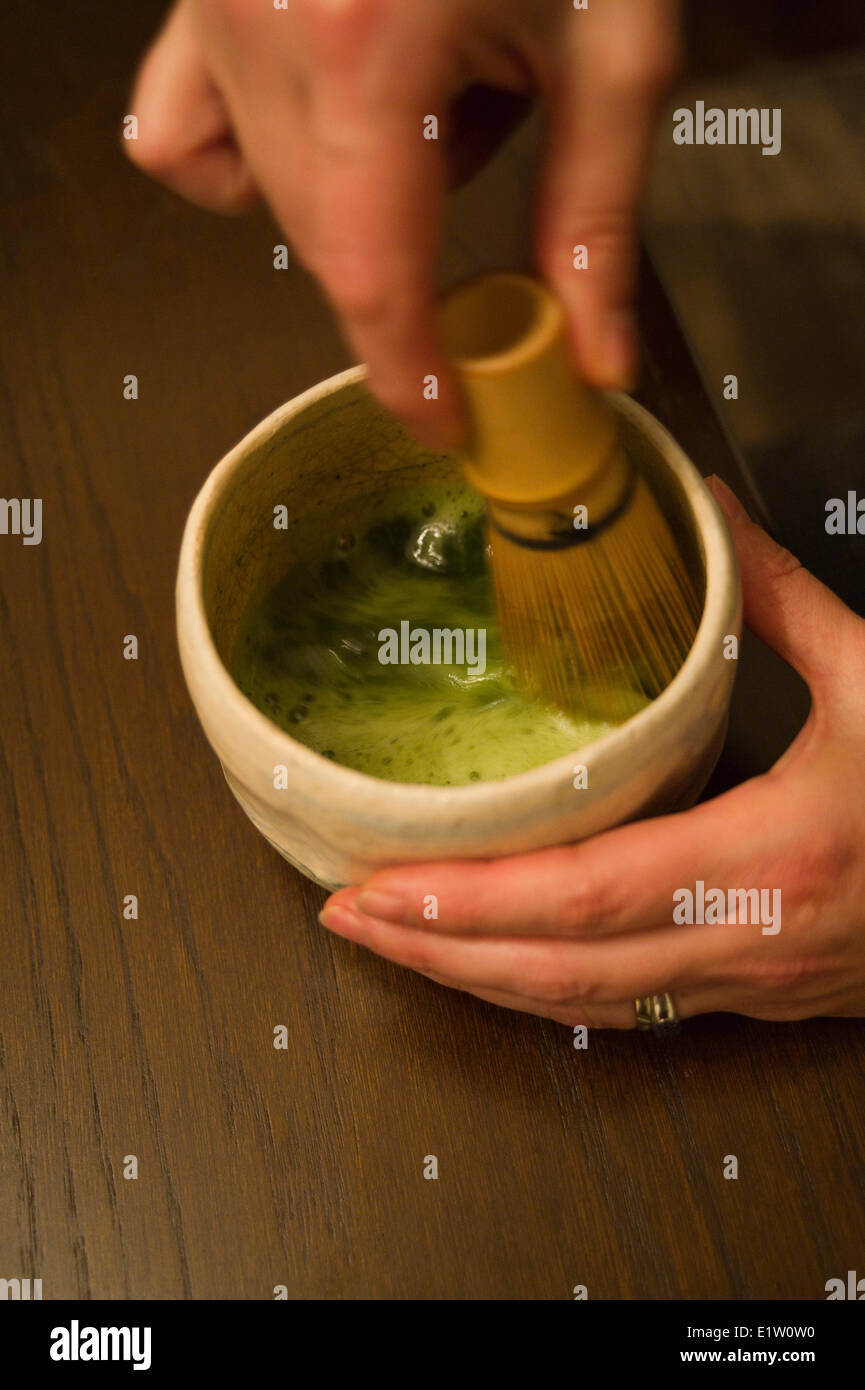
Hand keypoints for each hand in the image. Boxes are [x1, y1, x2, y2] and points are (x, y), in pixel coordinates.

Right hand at [126, 0, 680, 446]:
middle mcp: (264, 24)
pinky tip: (322, 116)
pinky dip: (245, 155)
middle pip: (324, 241)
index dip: (405, 369)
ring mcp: (216, 2)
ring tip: (427, 96)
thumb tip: (592, 350)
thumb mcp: (610, 41)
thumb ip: (596, 209)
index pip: (370, 271)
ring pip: (262, 193)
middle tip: (489, 177)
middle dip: (409, 265)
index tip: (438, 417)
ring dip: (355, 195)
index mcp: (365, 42)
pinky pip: (177, 123)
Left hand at [319, 477, 864, 1028]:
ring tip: (400, 943)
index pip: (585, 894)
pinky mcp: (763, 997)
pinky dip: (550, 989)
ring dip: (482, 981)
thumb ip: (782, 598)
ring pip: (589, 1006)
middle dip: (442, 951)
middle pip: (561, 969)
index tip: (383, 883)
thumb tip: (711, 512)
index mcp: (771, 860)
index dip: (472, 900)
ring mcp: (754, 985)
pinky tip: (502, 965)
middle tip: (349, 917)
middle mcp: (749, 941)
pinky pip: (634, 1009)